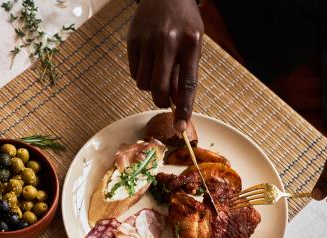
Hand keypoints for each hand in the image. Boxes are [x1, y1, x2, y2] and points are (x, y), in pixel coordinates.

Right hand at [127, 0, 202, 131]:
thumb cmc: (183, 21)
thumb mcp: (193, 43)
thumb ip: (184, 71)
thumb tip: (174, 101)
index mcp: (191, 44)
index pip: (188, 84)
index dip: (184, 108)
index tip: (180, 127)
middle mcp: (169, 42)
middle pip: (160, 88)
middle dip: (160, 101)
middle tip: (162, 101)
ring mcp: (149, 41)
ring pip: (144, 83)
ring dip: (150, 87)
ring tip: (156, 72)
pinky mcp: (133, 40)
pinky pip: (134, 72)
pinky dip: (140, 75)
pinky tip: (147, 62)